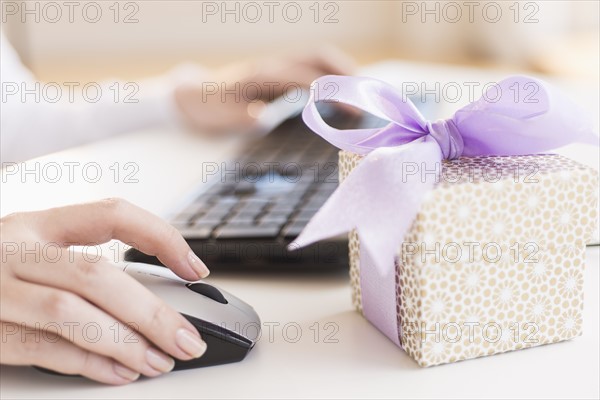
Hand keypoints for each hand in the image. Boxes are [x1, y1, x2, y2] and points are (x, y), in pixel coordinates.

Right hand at [0, 199, 209, 384]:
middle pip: (97, 274)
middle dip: (151, 311)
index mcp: (36, 224)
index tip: (196, 267)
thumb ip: (83, 268)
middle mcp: (13, 249)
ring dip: (125, 342)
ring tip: (160, 361)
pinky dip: (88, 363)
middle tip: (188, 338)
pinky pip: (41, 348)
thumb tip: (154, 302)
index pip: (113, 214)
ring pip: (71, 313)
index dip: (161, 237)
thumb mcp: (34, 255)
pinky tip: (120, 372)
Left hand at [174, 46, 355, 132]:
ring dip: (341, 71)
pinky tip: (342, 91)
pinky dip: (331, 74)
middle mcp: (274, 65)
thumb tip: (263, 116)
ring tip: (362, 93)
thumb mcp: (221, 116)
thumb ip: (242, 117)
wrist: (194, 94)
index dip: (330, 90)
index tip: (352, 107)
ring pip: (317, 59)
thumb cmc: (209, 107)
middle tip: (367, 97)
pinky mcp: (279, 73)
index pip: (305, 77)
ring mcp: (277, 67)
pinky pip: (311, 67)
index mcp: (263, 74)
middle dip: (345, 74)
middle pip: (318, 58)